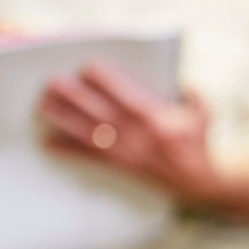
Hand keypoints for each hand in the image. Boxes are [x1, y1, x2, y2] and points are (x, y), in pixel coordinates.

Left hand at [38, 62, 248, 218]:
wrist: (197, 182)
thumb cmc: (199, 141)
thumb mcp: (204, 111)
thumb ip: (191, 92)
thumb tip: (173, 76)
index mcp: (158, 120)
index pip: (127, 97)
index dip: (107, 82)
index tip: (88, 66)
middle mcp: (138, 137)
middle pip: (101, 114)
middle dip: (76, 97)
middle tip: (53, 81)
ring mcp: (127, 153)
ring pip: (89, 134)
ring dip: (64, 119)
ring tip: (44, 104)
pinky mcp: (120, 166)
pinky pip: (89, 158)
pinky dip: (67, 151)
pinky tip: (47, 142)